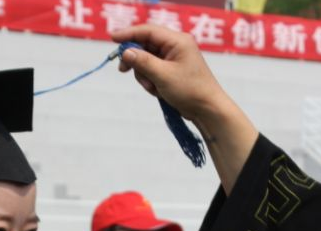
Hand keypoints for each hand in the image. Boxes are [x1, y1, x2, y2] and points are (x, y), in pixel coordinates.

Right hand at [112, 24, 230, 123]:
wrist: (208, 110)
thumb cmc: (190, 90)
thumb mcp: (163, 75)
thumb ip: (143, 62)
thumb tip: (126, 52)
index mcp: (177, 41)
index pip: (148, 31)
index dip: (129, 33)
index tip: (112, 38)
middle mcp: (176, 46)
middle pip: (145, 45)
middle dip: (136, 60)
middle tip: (123, 70)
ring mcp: (174, 59)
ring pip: (147, 60)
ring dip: (144, 75)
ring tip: (153, 88)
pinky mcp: (172, 71)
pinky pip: (153, 71)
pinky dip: (151, 81)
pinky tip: (157, 91)